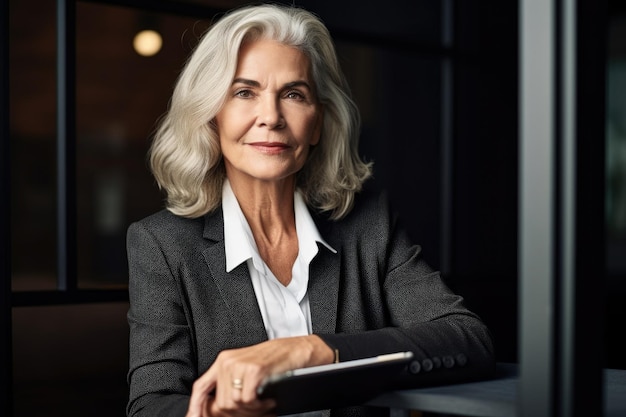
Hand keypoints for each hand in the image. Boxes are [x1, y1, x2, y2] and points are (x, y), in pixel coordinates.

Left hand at [185, 335, 333, 416]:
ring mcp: (239, 365)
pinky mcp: (253, 370)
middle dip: (239, 413)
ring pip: (234, 404)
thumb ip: (230, 386)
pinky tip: (270, 399)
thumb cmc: (275, 361)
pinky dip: (260, 405)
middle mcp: (227, 362)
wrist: (297, 349)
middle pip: (220, 404)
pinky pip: (248, 400)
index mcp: (223, 362)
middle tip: (256, 409)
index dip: (196, 407)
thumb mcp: (246, 371)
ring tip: (265, 402)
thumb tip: (216, 410)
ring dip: (252, 410)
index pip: (201, 387)